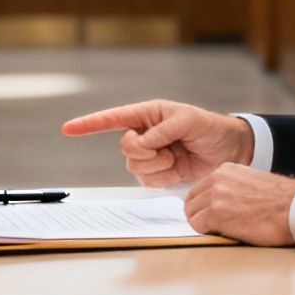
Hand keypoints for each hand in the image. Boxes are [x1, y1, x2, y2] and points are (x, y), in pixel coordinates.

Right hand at [61, 99, 254, 186]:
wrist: (227, 150)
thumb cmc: (208, 127)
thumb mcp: (188, 120)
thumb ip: (162, 130)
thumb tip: (142, 144)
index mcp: (146, 115)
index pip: (112, 118)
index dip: (88, 124)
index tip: (67, 128)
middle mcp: (143, 134)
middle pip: (124, 147)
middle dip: (145, 151)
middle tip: (166, 148)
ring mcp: (149, 156)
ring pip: (134, 166)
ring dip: (156, 165)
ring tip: (175, 156)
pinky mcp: (157, 174)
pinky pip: (146, 180)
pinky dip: (161, 177)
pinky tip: (175, 167)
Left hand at [184, 163, 294, 247]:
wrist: (294, 208)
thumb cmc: (280, 201)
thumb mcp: (251, 182)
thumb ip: (232, 187)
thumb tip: (222, 202)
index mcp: (225, 170)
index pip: (199, 189)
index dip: (203, 205)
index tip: (209, 214)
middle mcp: (217, 179)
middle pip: (191, 202)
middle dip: (200, 215)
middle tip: (213, 226)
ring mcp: (214, 196)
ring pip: (192, 215)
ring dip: (204, 225)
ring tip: (223, 230)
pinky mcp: (215, 214)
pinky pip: (198, 227)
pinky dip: (208, 233)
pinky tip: (224, 233)